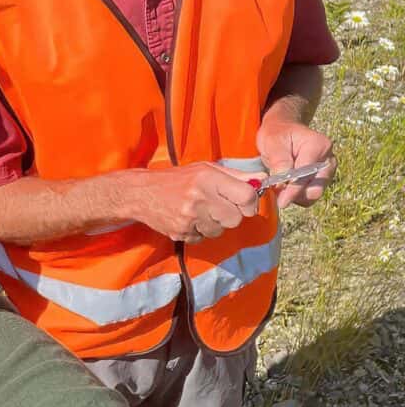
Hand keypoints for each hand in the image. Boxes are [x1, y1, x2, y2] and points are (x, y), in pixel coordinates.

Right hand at [122, 163, 265, 243]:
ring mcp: (189, 217)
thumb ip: (235, 175)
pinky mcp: (181, 232)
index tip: (244, 202)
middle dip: (230, 215)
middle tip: (217, 206)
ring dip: (214, 224)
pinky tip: (188, 219)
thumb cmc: (176, 178)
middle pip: (235, 218)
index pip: (247, 195)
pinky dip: (198, 231)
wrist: (141, 193)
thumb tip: (264, 179)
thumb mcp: (205, 169)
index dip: (250, 202)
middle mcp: (200, 197)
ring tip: (199, 212)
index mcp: (208, 178)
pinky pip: (203, 238)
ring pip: (219, 231)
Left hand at [256, 119, 335, 208]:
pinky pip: (309, 195)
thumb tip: (283, 184)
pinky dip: (296, 195)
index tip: (281, 199)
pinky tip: (285, 186)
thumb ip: (279, 161)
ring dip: (294, 196)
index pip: (308, 174)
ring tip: (279, 186)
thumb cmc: (277, 133)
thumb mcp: (273, 141)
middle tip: (276, 193)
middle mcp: (327, 160)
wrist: (281, 130)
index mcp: (319, 145)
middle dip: (294, 194)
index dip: (293, 189)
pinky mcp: (321, 180)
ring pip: (313, 195)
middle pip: (315, 189)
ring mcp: (326, 171)